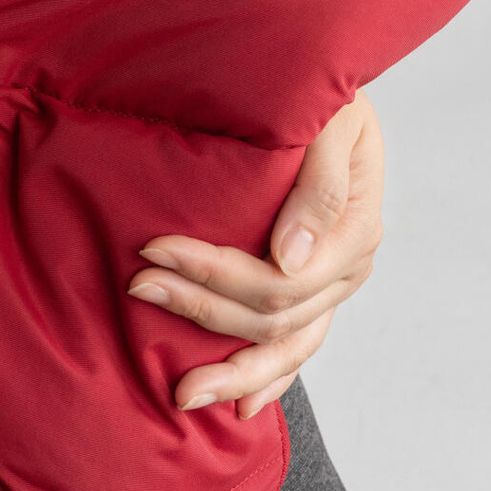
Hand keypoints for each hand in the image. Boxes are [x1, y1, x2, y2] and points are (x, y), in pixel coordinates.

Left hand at [126, 88, 384, 418]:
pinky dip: (267, 375)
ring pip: (286, 347)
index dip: (211, 273)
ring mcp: (331, 282)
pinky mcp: (314, 285)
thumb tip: (290, 257)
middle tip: (137, 287)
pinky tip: (238, 403)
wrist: (333, 86)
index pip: (277, 278)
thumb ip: (319, 184)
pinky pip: (296, 344)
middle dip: (201, 308)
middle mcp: (346, 266)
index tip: (152, 250)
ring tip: (181, 392)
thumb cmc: (324, 92)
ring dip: (232, 370)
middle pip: (273, 316)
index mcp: (353, 229)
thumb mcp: (331, 118)